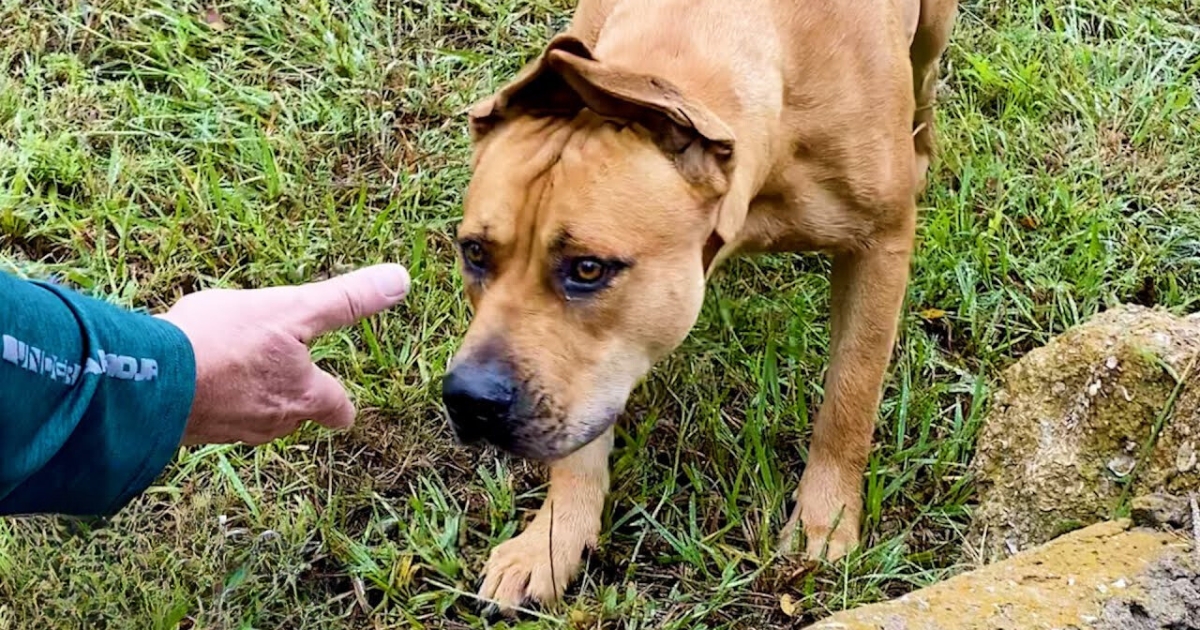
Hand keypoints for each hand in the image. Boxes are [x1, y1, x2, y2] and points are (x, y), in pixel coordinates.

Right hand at [159, 264, 410, 445]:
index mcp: (304, 397)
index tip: (342, 398)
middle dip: (295, 394)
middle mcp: (272, 423)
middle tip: (286, 370)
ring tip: (241, 365)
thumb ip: (347, 300)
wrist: (150, 379)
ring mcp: (230, 430)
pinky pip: (214, 414)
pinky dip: (215, 397)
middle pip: (297, 415)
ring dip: (253, 394)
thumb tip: (400, 280)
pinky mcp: (191, 429)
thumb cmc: (225, 344)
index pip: (338, 410)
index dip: (341, 402)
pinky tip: (199, 374)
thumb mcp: (293, 309)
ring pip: (255, 416)